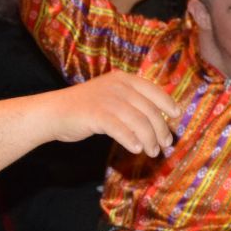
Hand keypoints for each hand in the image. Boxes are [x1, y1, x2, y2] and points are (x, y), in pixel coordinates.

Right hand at [49, 71, 179, 157]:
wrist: (54, 111)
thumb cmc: (84, 107)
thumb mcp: (110, 96)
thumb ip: (131, 102)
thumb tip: (157, 120)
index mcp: (123, 79)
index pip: (153, 91)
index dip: (167, 104)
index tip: (176, 117)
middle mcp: (118, 86)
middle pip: (149, 110)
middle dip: (160, 130)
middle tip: (164, 145)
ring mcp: (107, 100)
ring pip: (139, 123)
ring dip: (149, 140)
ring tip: (152, 152)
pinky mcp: (97, 115)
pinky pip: (121, 130)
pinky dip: (131, 141)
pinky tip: (135, 150)